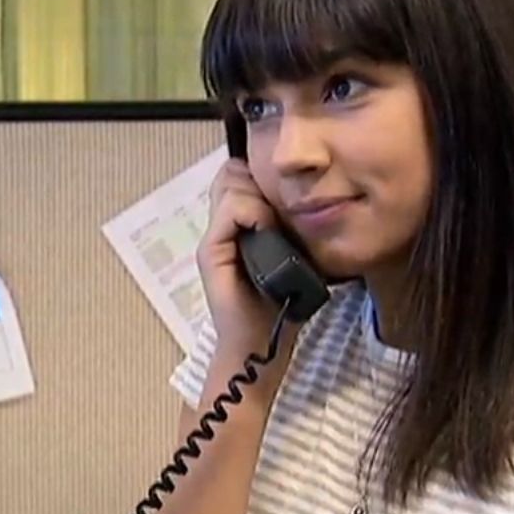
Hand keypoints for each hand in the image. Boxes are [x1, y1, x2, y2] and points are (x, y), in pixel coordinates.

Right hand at [198, 158, 290, 363]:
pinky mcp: (210, 250)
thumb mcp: (294, 252)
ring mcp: (213, 238)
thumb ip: (288, 224)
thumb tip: (302, 195)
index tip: (285, 193)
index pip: (240, 174)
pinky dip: (251, 211)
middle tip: (278, 205)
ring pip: (230, 182)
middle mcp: (221, 226)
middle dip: (258, 180)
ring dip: (257, 195)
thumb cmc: (282, 302)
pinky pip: (230, 209)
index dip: (262, 175)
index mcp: (238, 224)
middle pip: (232, 172)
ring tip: (273, 220)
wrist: (262, 340)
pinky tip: (266, 227)